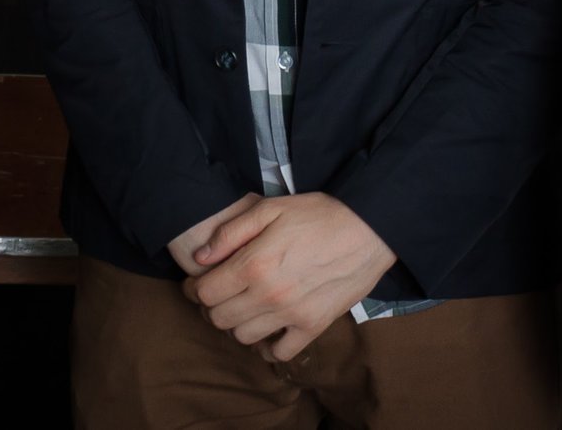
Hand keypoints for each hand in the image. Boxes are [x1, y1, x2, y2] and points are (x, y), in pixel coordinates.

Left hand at [184, 193, 395, 360]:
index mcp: (253, 264)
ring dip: (236, 325)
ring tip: (242, 308)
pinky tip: (268, 330)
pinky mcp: (314, 326)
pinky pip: (281, 353)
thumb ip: (230, 233)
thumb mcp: (269, 208)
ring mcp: (292, 315)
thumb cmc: (317, 214)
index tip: (197, 283)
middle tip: (218, 294)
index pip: (205, 293)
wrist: (367, 230)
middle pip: (219, 319)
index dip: (194, 289)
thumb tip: (200, 258)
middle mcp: (269, 295)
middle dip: (210, 307)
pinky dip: (268, 347)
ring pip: (243, 338)